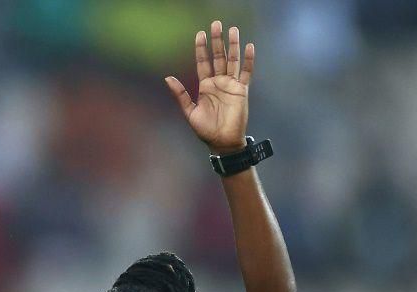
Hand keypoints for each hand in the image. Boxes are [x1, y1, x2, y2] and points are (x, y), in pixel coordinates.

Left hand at [164, 20, 254, 153]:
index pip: (203, 62)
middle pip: (218, 57)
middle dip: (217, 41)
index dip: (201, 48)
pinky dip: (248, 60)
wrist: (222, 142)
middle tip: (216, 24)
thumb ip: (180, 94)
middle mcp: (218, 82)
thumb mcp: (189, 112)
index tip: (200, 34)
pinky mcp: (242, 91)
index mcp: (205, 86)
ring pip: (232, 60)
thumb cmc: (206, 130)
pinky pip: (247, 73)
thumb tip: (167, 78)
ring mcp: (231, 85)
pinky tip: (249, 47)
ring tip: (233, 29)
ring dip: (232, 45)